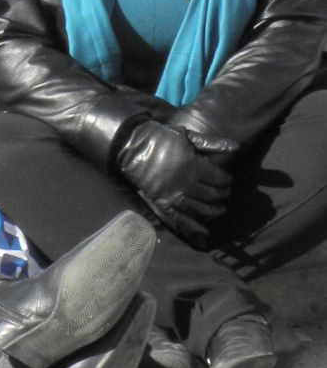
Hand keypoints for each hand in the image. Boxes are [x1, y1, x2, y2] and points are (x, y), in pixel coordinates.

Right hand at [118, 121, 231, 244]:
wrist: (131, 145)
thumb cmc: (160, 137)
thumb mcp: (186, 135)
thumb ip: (211, 143)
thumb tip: (236, 146)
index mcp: (193, 166)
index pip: (219, 178)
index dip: (227, 180)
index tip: (228, 179)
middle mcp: (185, 183)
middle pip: (211, 195)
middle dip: (222, 195)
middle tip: (225, 193)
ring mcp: (173, 194)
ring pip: (199, 208)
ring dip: (213, 211)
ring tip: (220, 210)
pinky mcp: (161, 201)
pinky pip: (178, 217)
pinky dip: (192, 226)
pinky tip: (204, 232)